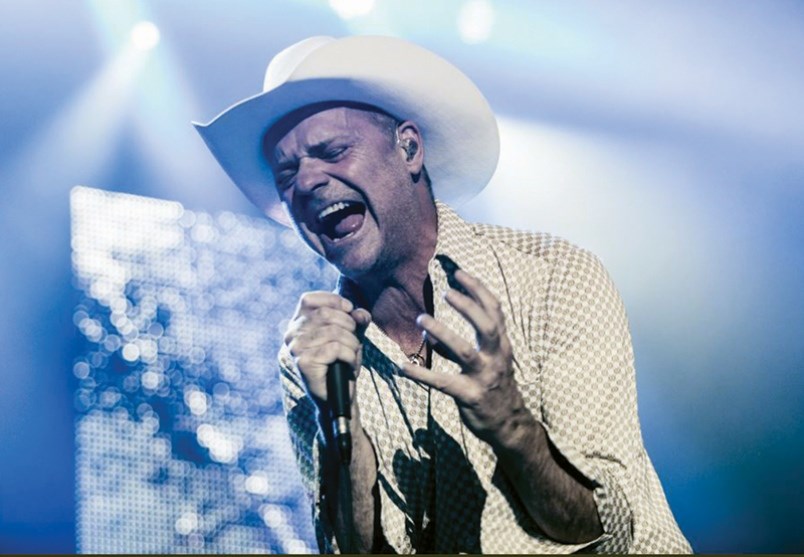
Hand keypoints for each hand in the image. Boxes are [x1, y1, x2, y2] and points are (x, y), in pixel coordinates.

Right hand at [283, 291, 370, 409]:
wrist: (337, 395)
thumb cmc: (342, 362)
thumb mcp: (352, 335)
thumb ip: (357, 320)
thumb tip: (360, 313)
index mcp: (297, 323)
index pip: (310, 300)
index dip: (334, 302)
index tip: (349, 313)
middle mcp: (291, 333)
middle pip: (326, 314)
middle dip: (349, 325)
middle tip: (353, 341)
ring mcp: (295, 348)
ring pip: (332, 331)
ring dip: (351, 343)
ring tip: (352, 354)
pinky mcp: (303, 362)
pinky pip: (334, 349)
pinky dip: (349, 356)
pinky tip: (348, 364)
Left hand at [400, 269, 524, 444]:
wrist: (509, 424)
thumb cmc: (495, 386)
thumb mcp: (492, 359)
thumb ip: (471, 342)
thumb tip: (434, 332)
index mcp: (501, 345)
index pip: (495, 310)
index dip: (479, 289)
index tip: (459, 273)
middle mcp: (496, 357)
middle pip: (487, 326)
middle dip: (468, 306)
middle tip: (447, 292)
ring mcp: (484, 377)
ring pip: (464, 351)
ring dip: (442, 333)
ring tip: (421, 319)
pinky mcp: (470, 396)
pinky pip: (444, 383)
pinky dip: (422, 374)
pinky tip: (402, 366)